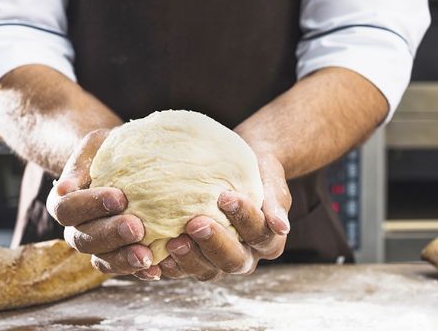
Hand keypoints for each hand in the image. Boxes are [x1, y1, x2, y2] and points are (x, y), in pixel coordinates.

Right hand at [46, 129, 158, 278]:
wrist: (127, 162)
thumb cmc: (110, 148)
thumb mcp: (96, 143)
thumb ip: (81, 161)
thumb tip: (64, 187)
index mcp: (63, 201)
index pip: (66, 209)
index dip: (89, 206)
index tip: (119, 197)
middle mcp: (75, 228)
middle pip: (83, 239)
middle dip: (110, 234)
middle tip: (137, 227)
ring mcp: (95, 245)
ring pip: (101, 259)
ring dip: (123, 259)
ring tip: (148, 256)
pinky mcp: (116, 256)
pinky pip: (122, 269)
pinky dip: (138, 271)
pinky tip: (156, 269)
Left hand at [139, 155, 291, 280]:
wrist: (235, 168)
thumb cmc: (255, 168)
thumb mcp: (269, 176)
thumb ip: (274, 199)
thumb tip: (281, 226)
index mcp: (269, 240)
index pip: (260, 233)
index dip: (244, 218)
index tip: (226, 196)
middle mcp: (246, 256)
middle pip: (234, 260)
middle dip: (214, 244)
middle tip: (195, 223)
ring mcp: (218, 261)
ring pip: (208, 271)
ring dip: (189, 259)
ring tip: (173, 243)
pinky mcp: (195, 260)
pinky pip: (183, 270)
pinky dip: (170, 266)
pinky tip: (156, 255)